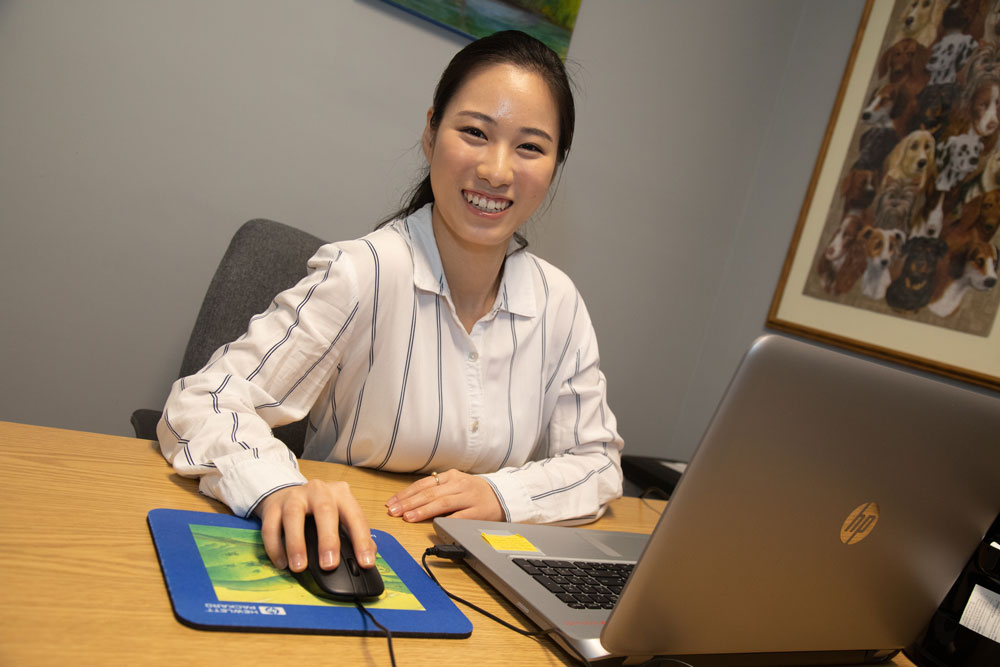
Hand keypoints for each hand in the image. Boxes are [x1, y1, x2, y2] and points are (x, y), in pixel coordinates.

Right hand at [253, 478, 375, 572]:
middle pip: (325, 511)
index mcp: (341, 494)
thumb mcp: (341, 516)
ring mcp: (294, 496)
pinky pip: (271, 526)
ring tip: (299, 567)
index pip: (355, 516)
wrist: (289, 493)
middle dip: (328, 540)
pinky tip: (282, 563)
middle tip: (329, 565)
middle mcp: (319, 491)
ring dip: (296, 544)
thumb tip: (369, 558)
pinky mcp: (274, 506)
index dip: (362, 540)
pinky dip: (275, 547)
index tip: (365, 563)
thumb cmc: (320, 510)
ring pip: (294, 516)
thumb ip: (354, 535)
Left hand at [385, 469, 503, 522]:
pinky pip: (459, 516)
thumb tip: (409, 500)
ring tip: (408, 517)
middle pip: (430, 493)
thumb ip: (436, 490)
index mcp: (451, 476)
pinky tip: (434, 524)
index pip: (423, 484)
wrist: (503, 496)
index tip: (391, 502)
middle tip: (393, 511)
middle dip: (409, 502)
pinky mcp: (478, 511)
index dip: (406, 494)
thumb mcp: (455, 484)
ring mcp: (469, 497)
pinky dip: (446, 519)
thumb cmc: (474, 492)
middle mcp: (459, 484)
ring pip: (442, 503)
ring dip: (423, 510)